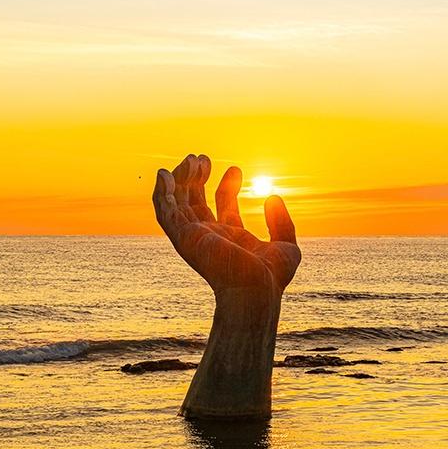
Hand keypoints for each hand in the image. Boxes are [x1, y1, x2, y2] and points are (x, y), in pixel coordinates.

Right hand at [152, 154, 299, 295]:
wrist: (256, 290)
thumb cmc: (272, 277)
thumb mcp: (286, 244)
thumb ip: (281, 221)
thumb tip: (272, 196)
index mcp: (231, 236)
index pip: (223, 205)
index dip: (227, 185)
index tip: (236, 169)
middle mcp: (210, 235)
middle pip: (196, 201)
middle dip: (198, 178)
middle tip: (203, 158)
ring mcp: (195, 236)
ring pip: (178, 204)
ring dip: (180, 180)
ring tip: (191, 159)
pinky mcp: (184, 237)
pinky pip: (165, 213)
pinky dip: (161, 194)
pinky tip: (164, 174)